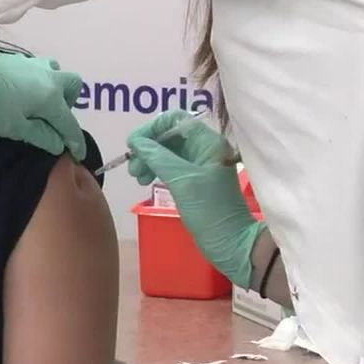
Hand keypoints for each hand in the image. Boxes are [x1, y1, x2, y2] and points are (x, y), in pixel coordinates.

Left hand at [0, 49, 86, 158]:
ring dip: (54, 88)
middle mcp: (49, 77)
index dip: (75, 141)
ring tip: (38, 105)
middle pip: (72, 85)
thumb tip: (59, 143)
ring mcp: (34, 64)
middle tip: (53, 119)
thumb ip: (41, 135)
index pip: (68, 122)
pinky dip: (39, 84)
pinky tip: (23, 94)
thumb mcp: (15, 128)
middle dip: (68, 103)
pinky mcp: (18, 60)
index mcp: (51, 96)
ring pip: (55, 73)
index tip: (78, 154)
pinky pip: (39, 71)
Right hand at [126, 110, 264, 286]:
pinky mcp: (193, 181)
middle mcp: (204, 149)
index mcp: (208, 142)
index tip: (133, 146)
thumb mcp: (181, 180)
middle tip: (133, 168)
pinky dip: (155, 170)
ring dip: (148, 159)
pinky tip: (146, 180)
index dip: (151, 128)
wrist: (230, 243)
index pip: (174, 119)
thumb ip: (157, 157)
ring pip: (167, 152)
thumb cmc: (209, 210)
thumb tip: (136, 141)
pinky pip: (170, 166)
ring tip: (137, 177)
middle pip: (168, 135)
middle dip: (147, 147)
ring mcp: (199, 165)